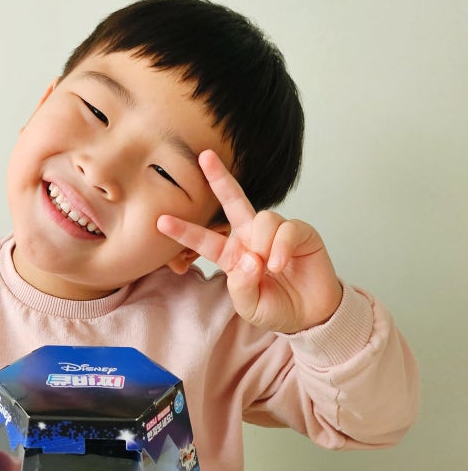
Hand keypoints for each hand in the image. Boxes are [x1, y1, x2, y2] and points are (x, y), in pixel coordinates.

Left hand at [157, 150, 342, 333]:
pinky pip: (286, 229)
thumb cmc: (275, 307)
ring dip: (263, 245)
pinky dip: (281, 247)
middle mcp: (250, 237)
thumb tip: (250, 259)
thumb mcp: (249, 306)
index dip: (184, 231)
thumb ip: (241, 286)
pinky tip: (280, 264)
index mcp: (231, 255)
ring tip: (271, 269)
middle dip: (219, 177)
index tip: (161, 221)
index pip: (204, 239)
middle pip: (232, 200)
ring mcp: (275, 232)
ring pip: (261, 218)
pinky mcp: (300, 232)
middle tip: (204, 156)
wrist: (309, 314)